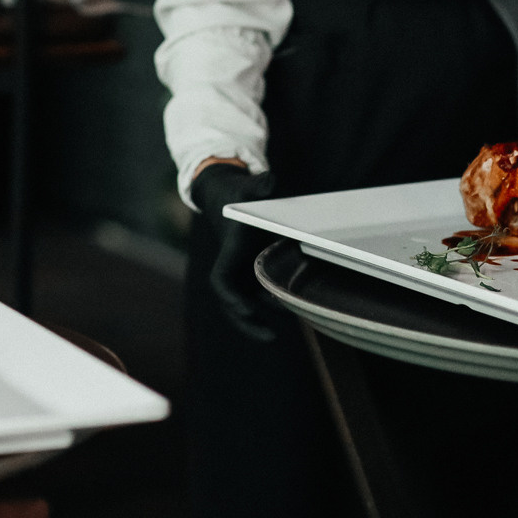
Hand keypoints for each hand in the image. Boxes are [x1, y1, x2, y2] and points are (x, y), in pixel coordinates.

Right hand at [191, 161, 281, 342]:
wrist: (226, 197)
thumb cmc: (236, 194)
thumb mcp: (246, 187)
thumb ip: (258, 185)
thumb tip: (270, 180)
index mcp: (228, 251)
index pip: (221, 281)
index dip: (231, 298)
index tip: (246, 309)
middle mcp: (232, 266)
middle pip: (233, 303)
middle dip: (248, 322)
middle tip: (270, 337)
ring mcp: (242, 271)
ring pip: (250, 302)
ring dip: (267, 315)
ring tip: (294, 319)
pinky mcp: (253, 271)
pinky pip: (261, 294)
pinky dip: (275, 303)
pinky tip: (296, 307)